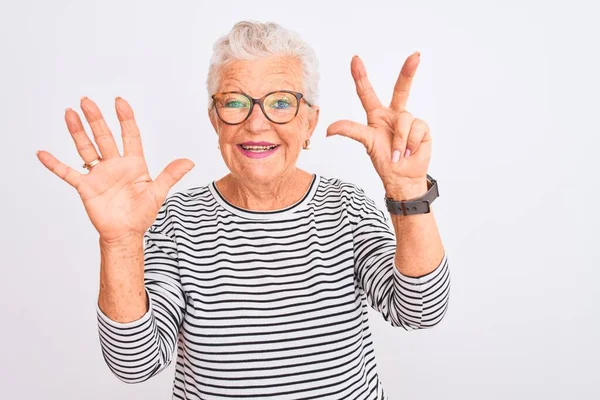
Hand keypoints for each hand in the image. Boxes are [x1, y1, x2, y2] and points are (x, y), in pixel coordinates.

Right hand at [36, 97, 194, 242]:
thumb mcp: (158, 193)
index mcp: (134, 164)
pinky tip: (43, 153)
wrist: (126, 234)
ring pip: (86, 148)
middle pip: (104, 137)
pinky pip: (68, 173)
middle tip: (87, 100)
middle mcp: (114, 165)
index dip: (125, 118)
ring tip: (70, 113)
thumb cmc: (142, 214)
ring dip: (77, 131)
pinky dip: (55, 164)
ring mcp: (98, 174)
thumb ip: (170, 175)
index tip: (120, 101)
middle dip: (96, 119)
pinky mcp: (86, 187)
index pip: (130, 135)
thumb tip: (189, 162)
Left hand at [327, 52, 430, 198]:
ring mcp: (409, 120)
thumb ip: (350, 131)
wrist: (402, 176)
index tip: (355, 59)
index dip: (360, 76)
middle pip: (401, 88)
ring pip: (404, 119)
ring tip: (397, 153)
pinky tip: (409, 151)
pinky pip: (416, 128)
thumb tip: (328, 129)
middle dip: (408, 71)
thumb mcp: (366, 142)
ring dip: (399, 140)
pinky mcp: (422, 128)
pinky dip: (410, 143)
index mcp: (376, 115)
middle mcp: (394, 114)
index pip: (367, 92)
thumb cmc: (384, 161)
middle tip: (415, 55)